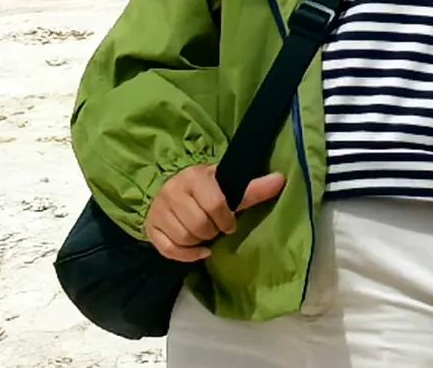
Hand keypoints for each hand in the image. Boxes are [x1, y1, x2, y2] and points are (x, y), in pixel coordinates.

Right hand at [142, 164, 283, 263]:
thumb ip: (252, 188)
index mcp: (193, 177)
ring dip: (200, 242)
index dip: (226, 219)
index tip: (231, 223)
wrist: (168, 186)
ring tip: (207, 235)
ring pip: (184, 238)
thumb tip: (282, 180)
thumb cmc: (203, 187)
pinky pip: (169, 250)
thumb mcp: (225, 183)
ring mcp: (159, 212)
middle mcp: (172, 192)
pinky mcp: (151, 229)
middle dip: (213, 231)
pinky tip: (200, 252)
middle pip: (198, 224)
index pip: (214, 203)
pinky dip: (187, 255)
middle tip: (217, 229)